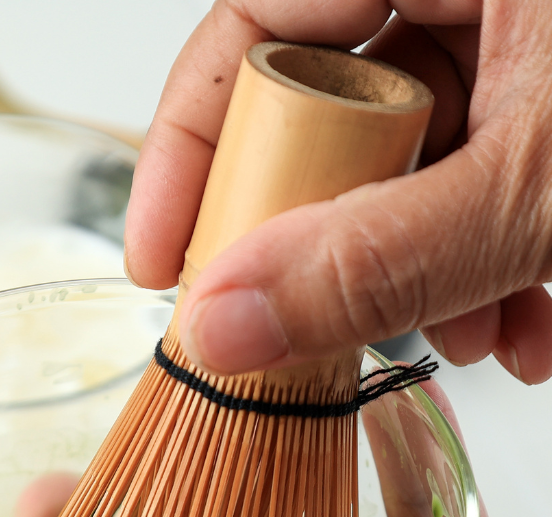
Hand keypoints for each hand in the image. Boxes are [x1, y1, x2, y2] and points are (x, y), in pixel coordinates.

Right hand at [124, 1, 551, 385]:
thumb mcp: (535, 194)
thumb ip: (380, 261)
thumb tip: (223, 327)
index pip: (249, 25)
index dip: (185, 150)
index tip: (158, 261)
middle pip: (317, 112)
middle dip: (330, 239)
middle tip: (328, 313)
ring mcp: (510, 30)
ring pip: (397, 154)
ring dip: (419, 267)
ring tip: (474, 331)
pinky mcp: (539, 82)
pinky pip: (468, 160)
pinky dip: (479, 247)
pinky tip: (520, 310)